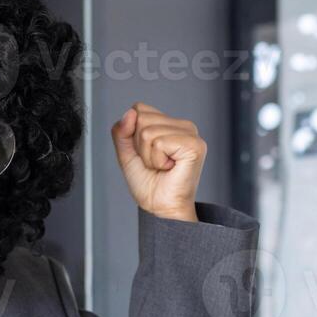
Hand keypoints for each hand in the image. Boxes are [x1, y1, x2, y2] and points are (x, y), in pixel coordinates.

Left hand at [110, 102, 205, 221]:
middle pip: (142, 118)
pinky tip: (170, 167)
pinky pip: (159, 143)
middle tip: (155, 163)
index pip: (139, 109)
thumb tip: (129, 113)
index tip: (146, 154)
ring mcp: (191, 133)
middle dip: (140, 146)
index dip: (133, 134)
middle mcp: (183, 125)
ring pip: (148, 131)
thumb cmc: (149, 185)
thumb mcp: (126, 154)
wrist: (161, 207)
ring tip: (162, 166)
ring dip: (149, 156)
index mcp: (169, 124)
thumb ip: (122, 132)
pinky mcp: (194, 145)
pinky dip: (157, 160)